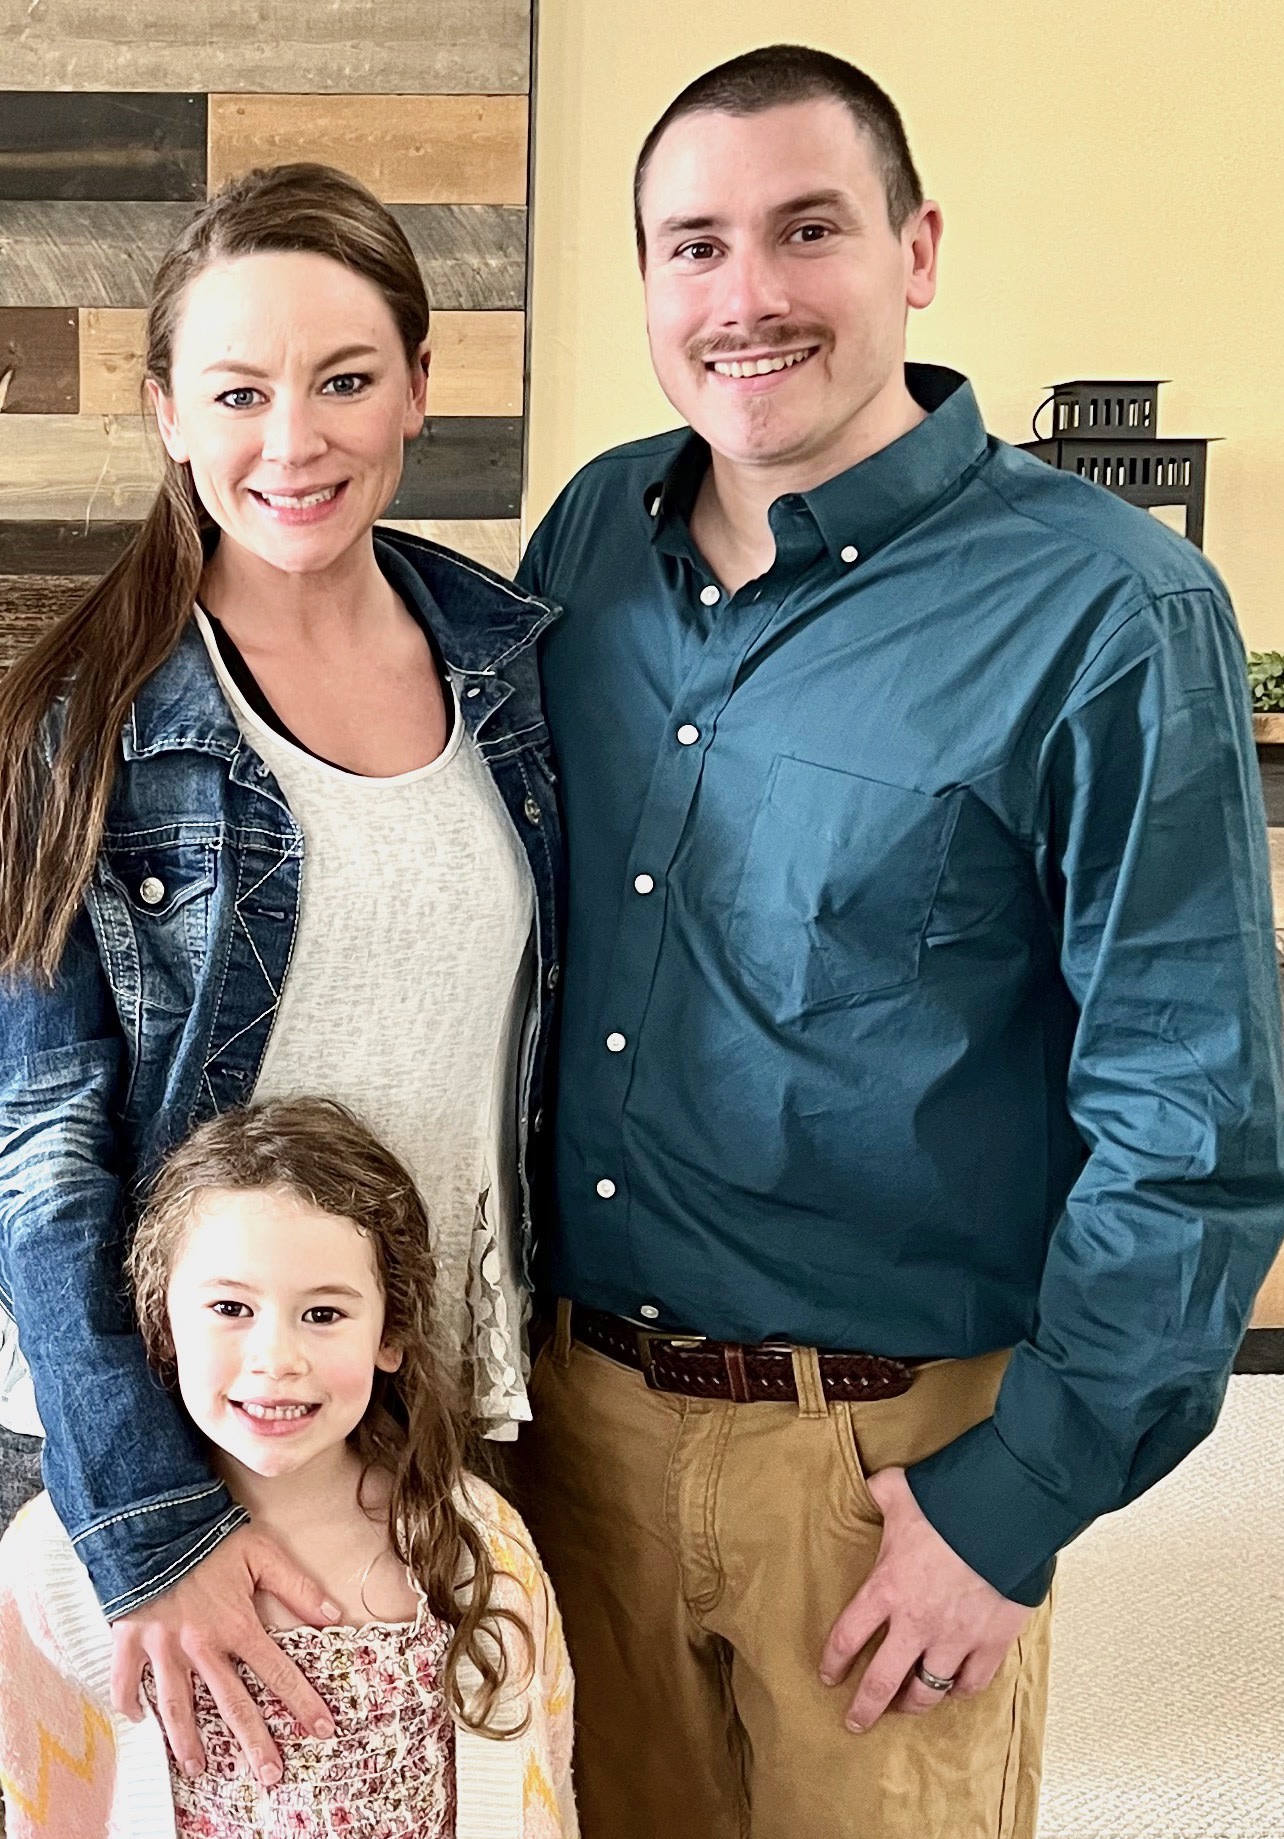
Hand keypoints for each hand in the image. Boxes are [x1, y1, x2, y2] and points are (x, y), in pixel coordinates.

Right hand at [110, 1525, 340, 1785]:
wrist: (152, 1518)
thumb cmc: (209, 1534)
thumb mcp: (262, 1551)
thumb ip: (297, 1585)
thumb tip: (333, 1614)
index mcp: (237, 1624)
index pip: (278, 1671)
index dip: (302, 1701)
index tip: (322, 1729)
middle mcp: (201, 1644)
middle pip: (231, 1702)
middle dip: (253, 1742)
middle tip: (270, 1776)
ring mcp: (163, 1646)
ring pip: (177, 1705)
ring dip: (187, 1740)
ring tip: (199, 1768)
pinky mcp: (129, 1639)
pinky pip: (126, 1680)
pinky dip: (129, 1702)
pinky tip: (138, 1722)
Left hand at [819, 1466, 1030, 1731]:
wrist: (1005, 1515)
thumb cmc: (948, 1503)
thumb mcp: (899, 1491)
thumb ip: (879, 1493)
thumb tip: (870, 1483)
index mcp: (887, 1589)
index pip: (847, 1637)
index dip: (833, 1661)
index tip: (828, 1676)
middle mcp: (916, 1623)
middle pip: (882, 1682)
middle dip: (865, 1708)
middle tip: (855, 1722)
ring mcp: (955, 1639)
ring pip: (927, 1691)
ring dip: (912, 1703)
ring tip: (905, 1706)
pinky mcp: (990, 1643)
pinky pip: (971, 1684)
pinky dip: (959, 1691)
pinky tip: (952, 1690)